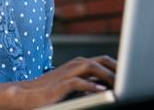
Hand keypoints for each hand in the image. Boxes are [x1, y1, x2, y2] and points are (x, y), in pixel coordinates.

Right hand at [0, 55, 115, 109]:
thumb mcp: (70, 83)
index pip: (101, 60)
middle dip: (115, 68)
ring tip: (119, 85)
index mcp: (77, 64)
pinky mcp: (60, 84)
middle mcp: (73, 65)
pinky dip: (90, 85)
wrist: (27, 93)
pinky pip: (78, 82)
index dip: (115, 66)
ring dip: (106, 75)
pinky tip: (100, 91)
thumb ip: (85, 81)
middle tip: (127, 78)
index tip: (126, 75)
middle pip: (99, 61)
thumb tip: (105, 86)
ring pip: (90, 67)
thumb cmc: (50, 90)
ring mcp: (66, 73)